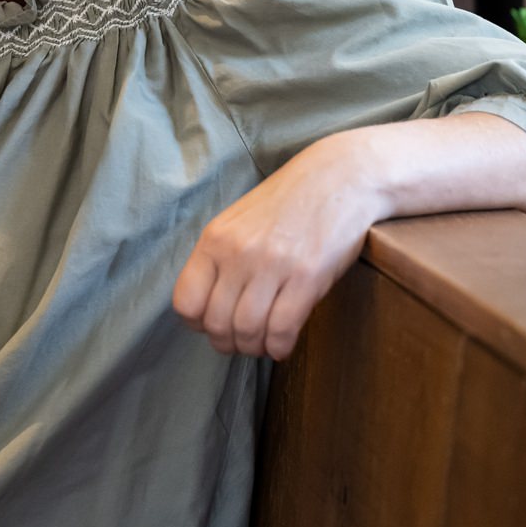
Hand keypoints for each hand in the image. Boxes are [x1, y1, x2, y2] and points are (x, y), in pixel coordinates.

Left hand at [172, 132, 386, 359]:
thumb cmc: (289, 203)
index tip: (213, 326)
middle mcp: (238, 253)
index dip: (198, 324)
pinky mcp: (307, 277)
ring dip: (254, 348)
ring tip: (263, 344)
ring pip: (248, 330)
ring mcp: (272, 265)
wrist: (340, 177)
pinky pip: (282, 329)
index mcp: (215, 239)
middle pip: (217, 323)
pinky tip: (282, 344)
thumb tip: (208, 309)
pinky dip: (279, 347)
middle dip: (228, 343)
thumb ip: (220, 259)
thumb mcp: (239, 222)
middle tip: (242, 343)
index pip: (185, 302)